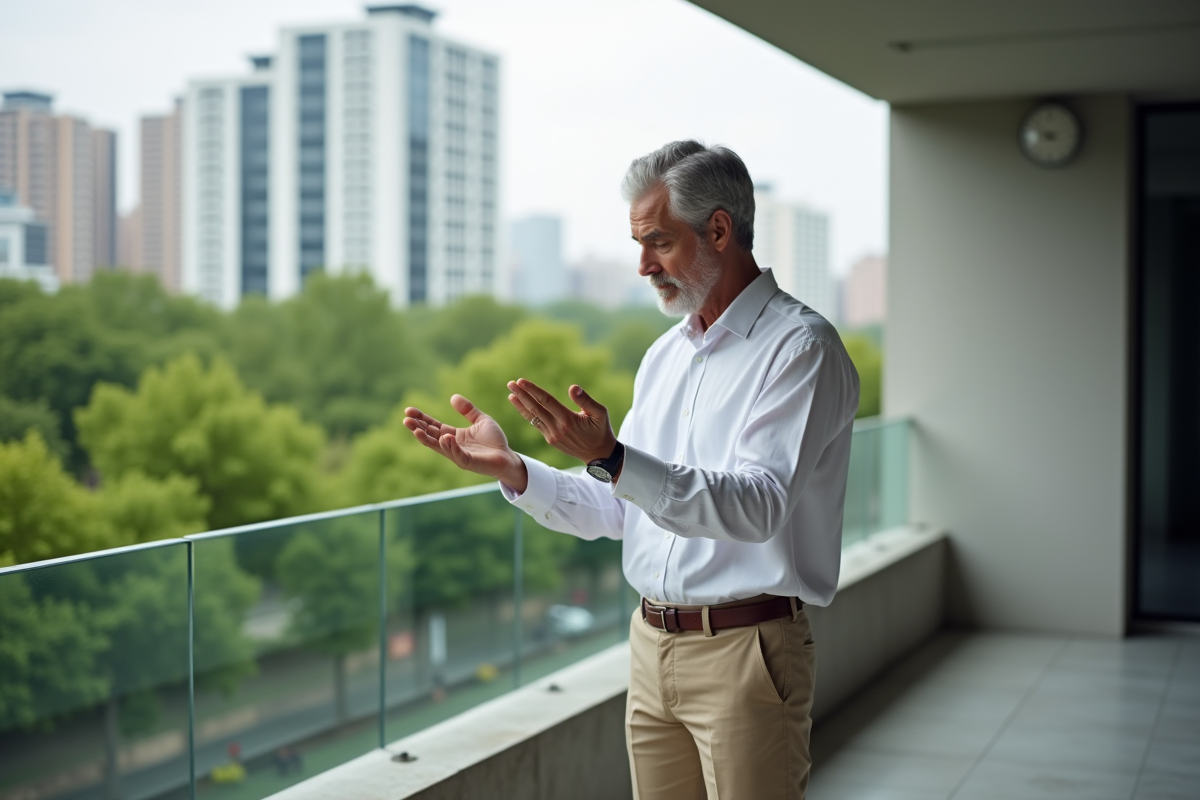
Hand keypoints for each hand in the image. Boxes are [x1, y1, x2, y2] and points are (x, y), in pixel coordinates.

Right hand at [403, 395, 527, 491]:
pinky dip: (449, 446)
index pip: (433, 425)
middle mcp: (452, 446)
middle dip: (418, 428)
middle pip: (431, 436)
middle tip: (406, 419)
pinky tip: (444, 437)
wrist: (507, 456)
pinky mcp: (468, 462)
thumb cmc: (494, 441)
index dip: (421, 418)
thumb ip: (468, 410)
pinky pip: (456, 454)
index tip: (409, 410)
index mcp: (453, 435)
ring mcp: (458, 455)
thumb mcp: (481, 420)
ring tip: (417, 430)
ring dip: (427, 439)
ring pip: (439, 447)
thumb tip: (452, 397)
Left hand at [507, 379, 616, 463]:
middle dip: (522, 395)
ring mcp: (552, 436)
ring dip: (521, 404)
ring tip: (511, 393)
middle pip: (535, 408)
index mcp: (568, 420)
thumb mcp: (600, 413)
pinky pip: (536, 424)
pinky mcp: (550, 440)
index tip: (521, 381)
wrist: (598, 454)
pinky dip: (527, 414)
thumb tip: (573, 388)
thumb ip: (586, 400)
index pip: (546, 401)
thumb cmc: (601, 430)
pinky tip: (521, 405)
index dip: (533, 390)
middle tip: (510, 383)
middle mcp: (557, 428)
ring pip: (533, 417)